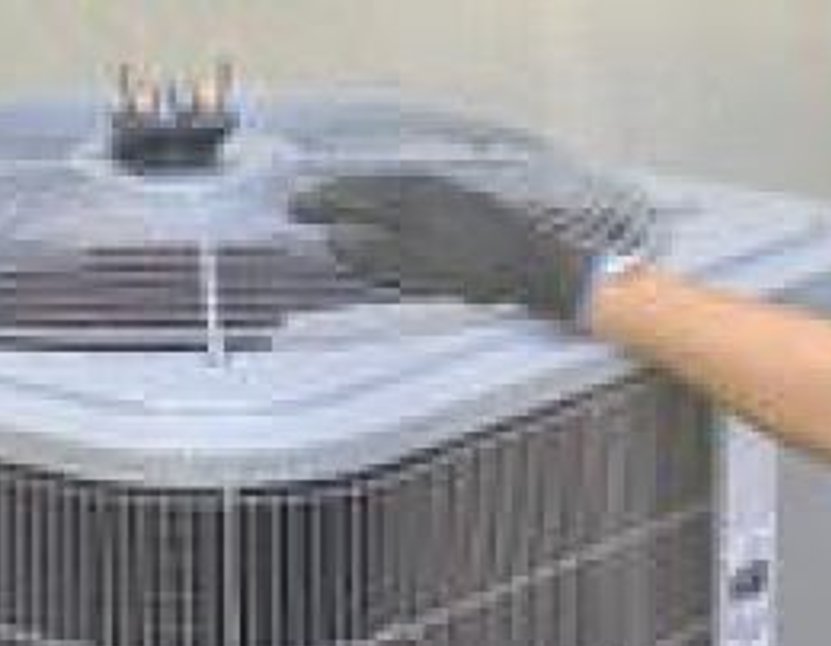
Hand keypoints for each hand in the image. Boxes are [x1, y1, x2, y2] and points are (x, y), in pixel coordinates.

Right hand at [288, 172, 599, 322]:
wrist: (538, 266)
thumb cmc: (477, 271)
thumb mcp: (420, 269)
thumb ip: (375, 253)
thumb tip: (334, 238)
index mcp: (409, 198)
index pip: (353, 196)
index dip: (322, 203)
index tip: (292, 208)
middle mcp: (425, 188)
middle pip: (370, 188)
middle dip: (336, 196)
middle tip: (306, 203)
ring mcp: (447, 194)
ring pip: (391, 189)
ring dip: (362, 196)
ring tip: (340, 204)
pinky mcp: (465, 206)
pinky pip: (413, 195)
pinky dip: (389, 201)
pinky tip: (392, 214)